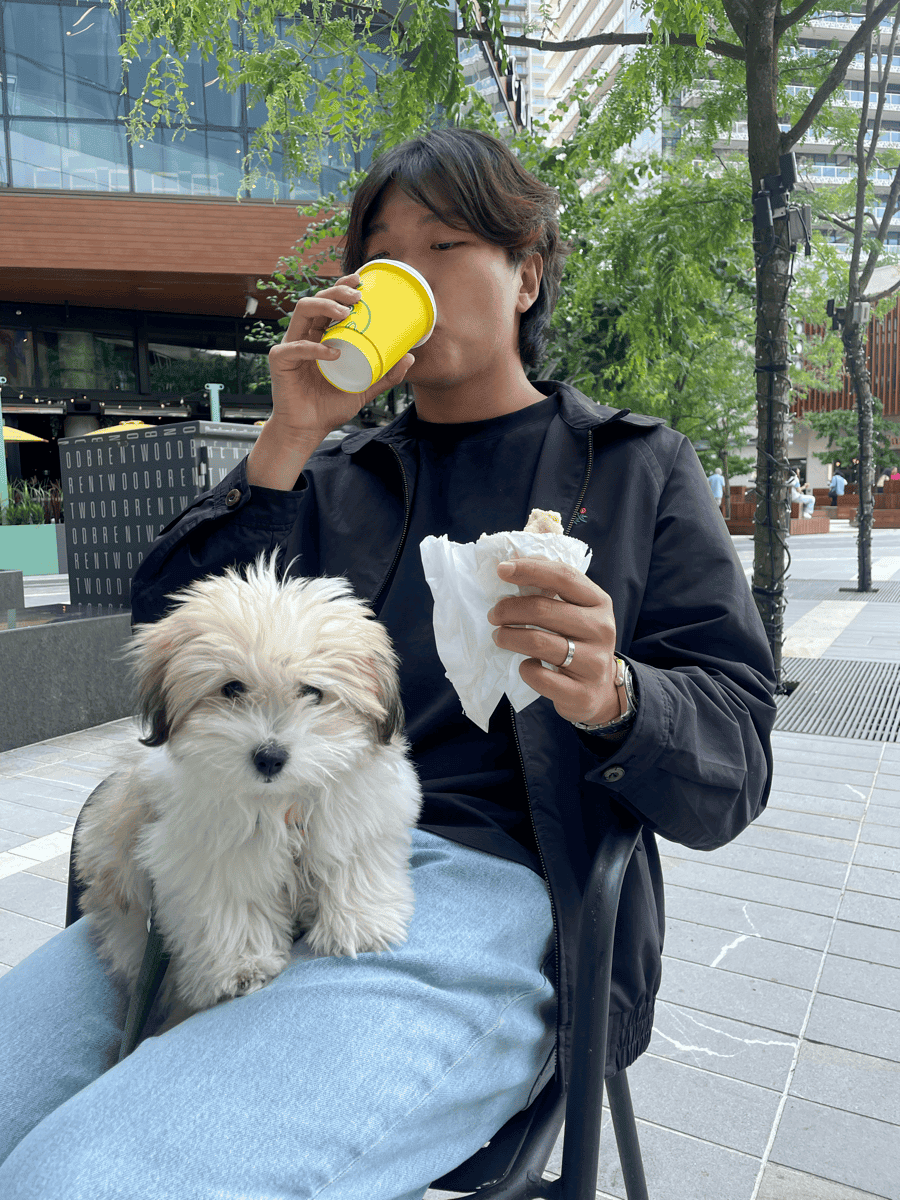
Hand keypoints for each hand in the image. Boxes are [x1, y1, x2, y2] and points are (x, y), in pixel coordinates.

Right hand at [266, 272, 415, 443]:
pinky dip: (314, 347)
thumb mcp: (364, 388)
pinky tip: (333, 353)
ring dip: (324, 305)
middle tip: (358, 296)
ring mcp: (291, 345)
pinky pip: (295, 347)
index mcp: (321, 336)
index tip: (361, 281)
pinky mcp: (280, 361)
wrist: (309, 429)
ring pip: (302, 310)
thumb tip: (410, 357)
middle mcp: (305, 335)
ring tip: (345, 313)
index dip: (342, 286)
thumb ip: (385, 375)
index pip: (330, 302)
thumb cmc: (330, 406)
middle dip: (337, 291)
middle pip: (317, 299)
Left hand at [487, 557, 620, 725]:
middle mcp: (602, 629)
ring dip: (508, 637)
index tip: (501, 569)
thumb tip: (514, 562)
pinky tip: (526, 665)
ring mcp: (594, 663)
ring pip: (538, 642)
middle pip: (543, 610)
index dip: (529, 569)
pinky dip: (525, 669)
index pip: (563, 577)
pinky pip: (539, 676)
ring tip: (499, 636)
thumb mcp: (577, 611)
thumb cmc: (580, 642)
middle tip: (494, 615)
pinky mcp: (581, 693)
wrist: (600, 691)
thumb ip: (553, 586)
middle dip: (509, 609)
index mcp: (599, 602)